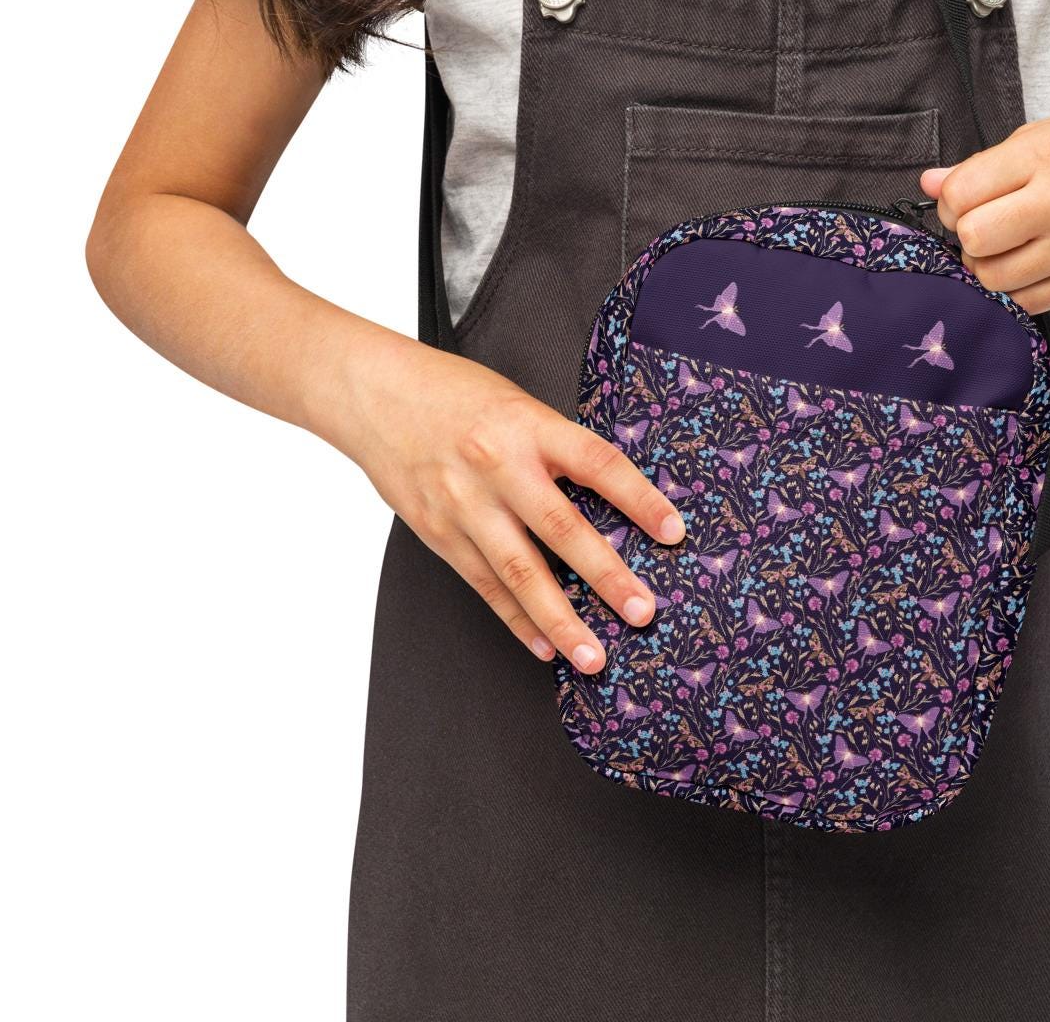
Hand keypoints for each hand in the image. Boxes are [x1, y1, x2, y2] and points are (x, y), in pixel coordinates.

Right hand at [326, 332, 686, 673]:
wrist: (376, 394)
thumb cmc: (454, 393)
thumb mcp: (517, 404)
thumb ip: (556, 448)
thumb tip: (609, 500)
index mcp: (528, 426)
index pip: (598, 463)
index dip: (640, 499)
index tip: (674, 531)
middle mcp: (498, 467)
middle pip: (562, 528)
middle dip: (606, 576)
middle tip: (642, 611)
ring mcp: (464, 504)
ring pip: (519, 573)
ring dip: (560, 620)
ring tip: (593, 656)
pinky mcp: (437, 533)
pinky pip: (484, 585)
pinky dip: (516, 621)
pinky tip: (544, 647)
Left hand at [919, 104, 1049, 309]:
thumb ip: (989, 163)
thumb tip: (931, 184)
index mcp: (1049, 158)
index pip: (962, 193)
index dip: (950, 196)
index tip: (964, 192)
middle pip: (973, 239)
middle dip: (965, 230)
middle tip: (981, 217)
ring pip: (994, 279)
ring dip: (986, 262)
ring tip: (1004, 240)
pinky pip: (1028, 302)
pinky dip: (1015, 286)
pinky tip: (1027, 261)